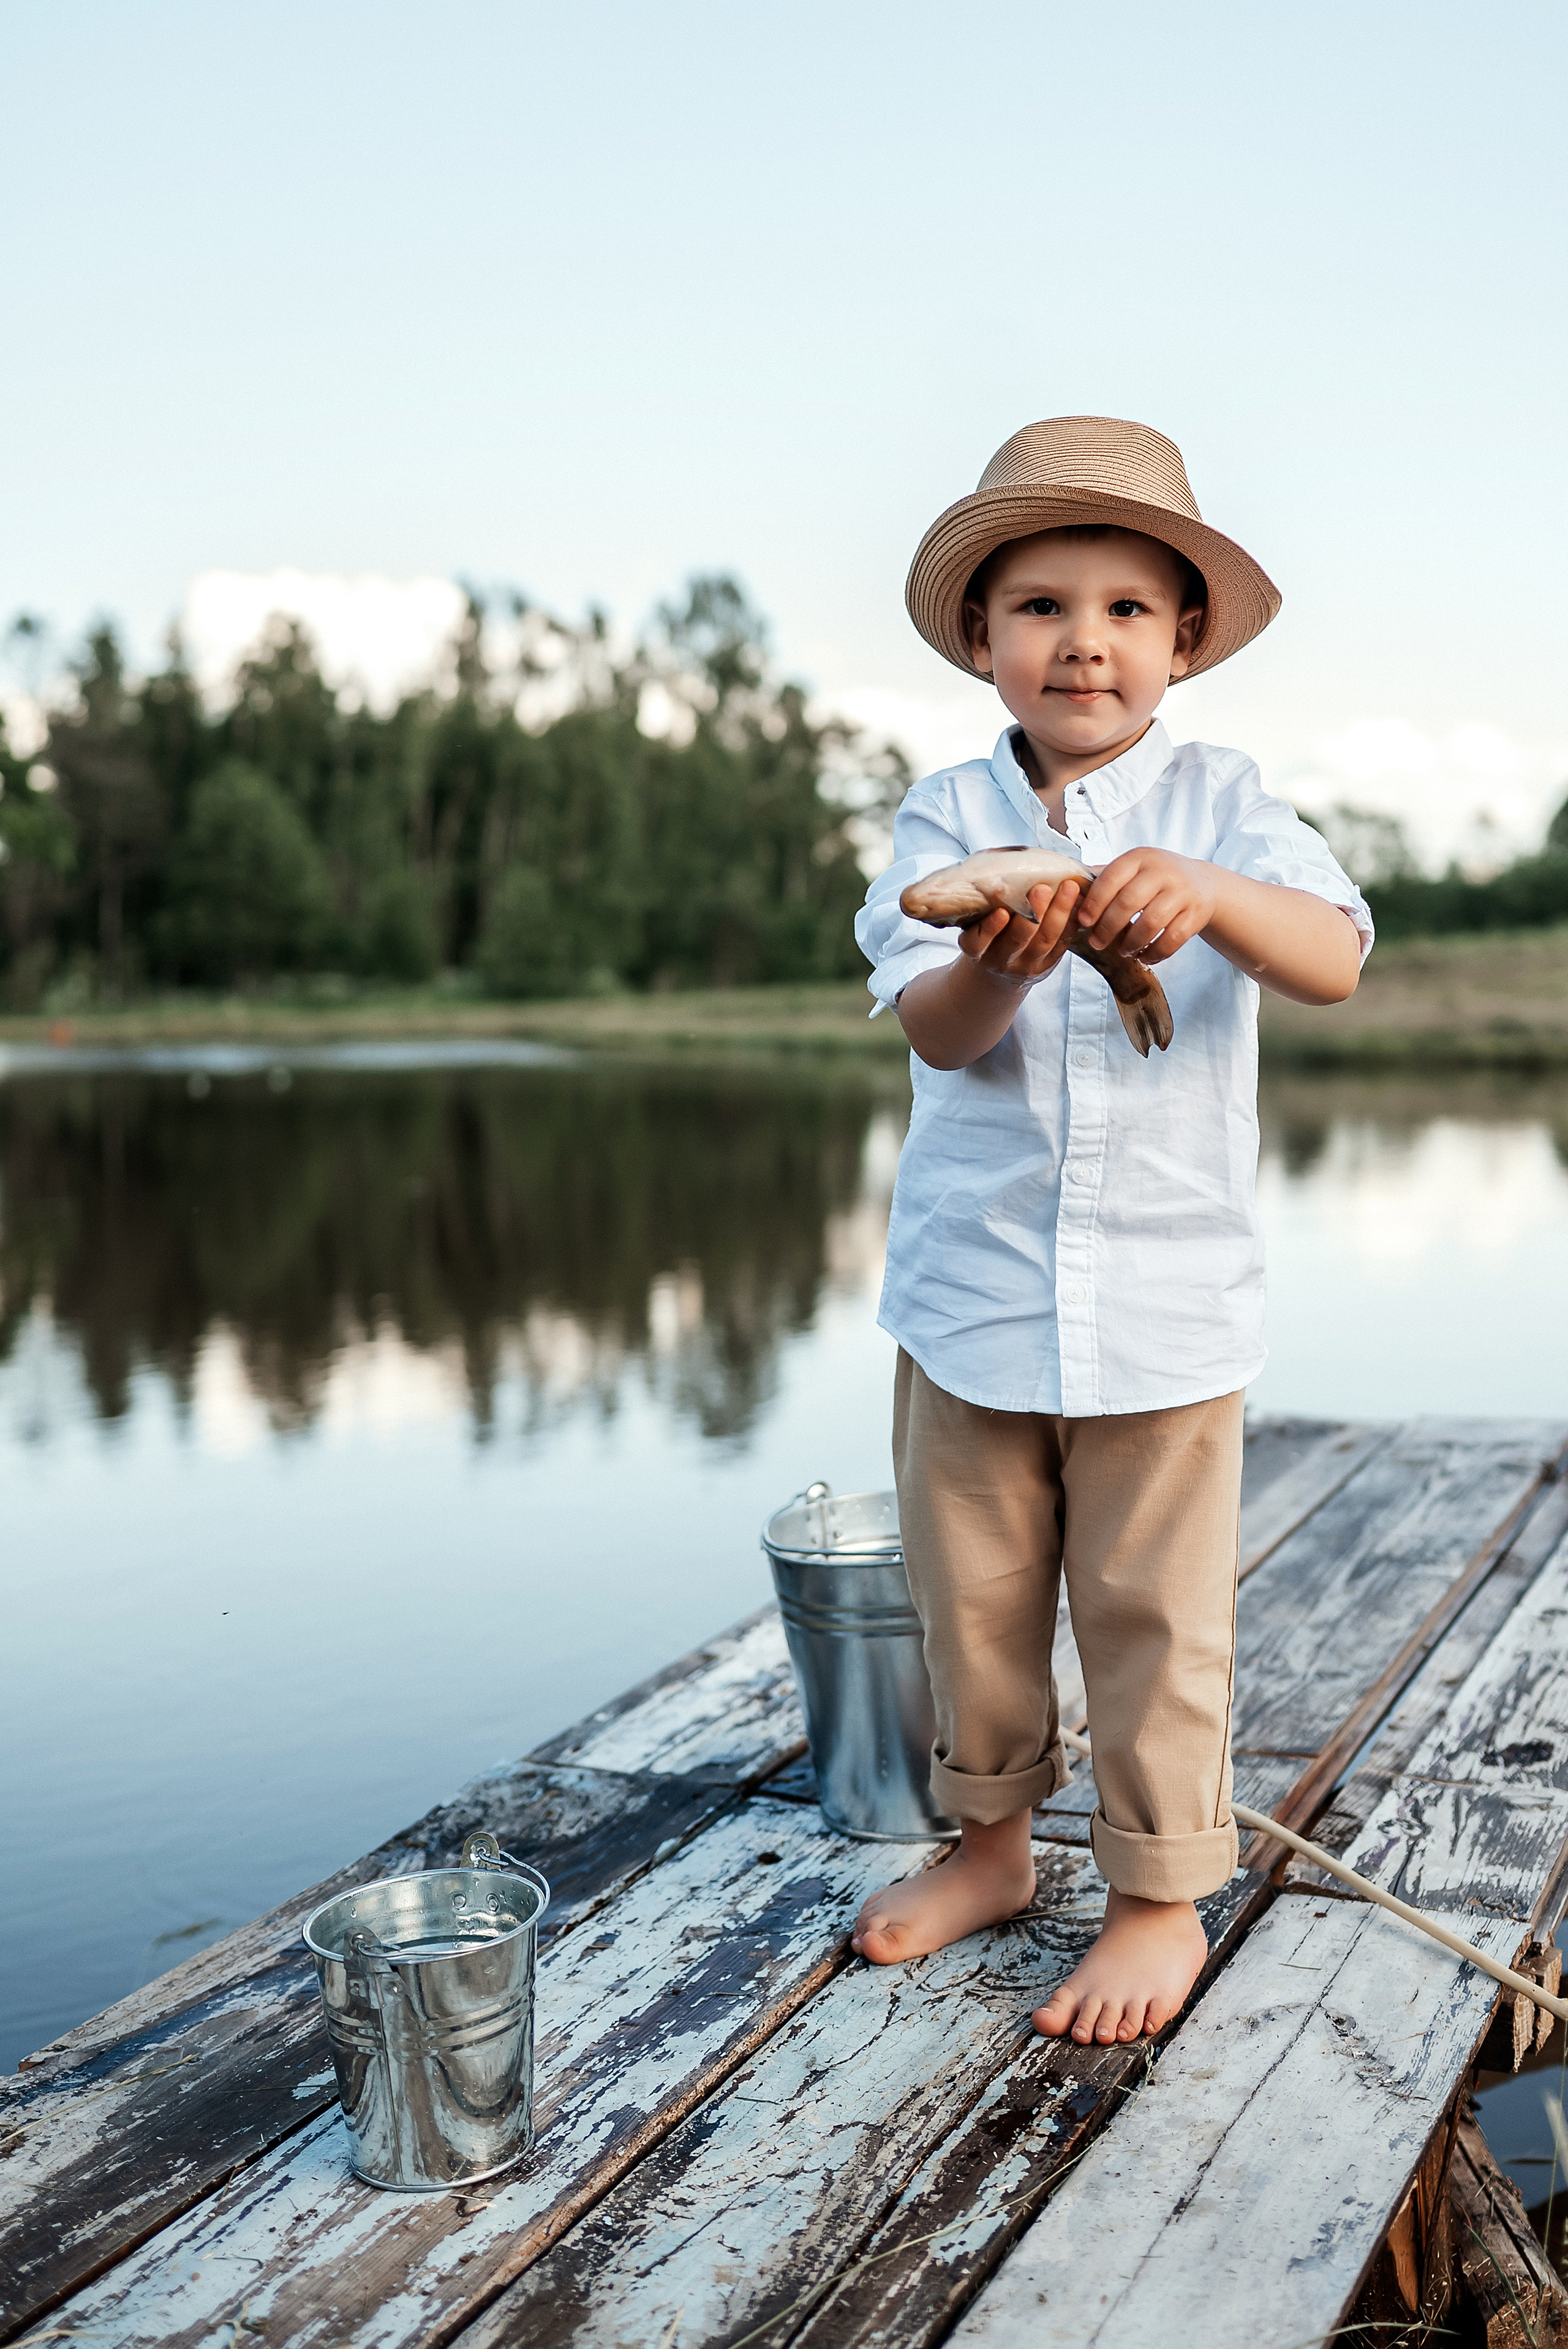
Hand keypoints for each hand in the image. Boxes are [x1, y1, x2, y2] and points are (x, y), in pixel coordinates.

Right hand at [957, 878, 1084, 985]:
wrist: (999, 967)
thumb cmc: (988, 932)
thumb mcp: (977, 920)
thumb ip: (985, 900)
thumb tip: (1000, 863)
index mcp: (976, 950)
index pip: (978, 942)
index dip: (990, 928)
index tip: (1001, 911)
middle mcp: (1000, 960)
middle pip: (1018, 939)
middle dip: (1033, 913)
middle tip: (1042, 888)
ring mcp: (1025, 966)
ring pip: (1044, 941)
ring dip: (1059, 913)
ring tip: (1069, 888)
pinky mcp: (1046, 966)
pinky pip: (1061, 945)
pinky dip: (1071, 922)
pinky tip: (1078, 902)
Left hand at [1074, 849, 1217, 965]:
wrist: (1203, 883)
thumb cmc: (1157, 879)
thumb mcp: (1133, 869)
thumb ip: (1104, 877)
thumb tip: (1066, 886)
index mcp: (1140, 858)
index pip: (1111, 878)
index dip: (1094, 902)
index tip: (1084, 920)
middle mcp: (1162, 871)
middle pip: (1128, 902)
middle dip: (1108, 927)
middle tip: (1097, 942)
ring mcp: (1182, 891)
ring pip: (1151, 923)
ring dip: (1132, 942)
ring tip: (1123, 950)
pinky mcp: (1196, 912)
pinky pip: (1173, 939)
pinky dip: (1156, 952)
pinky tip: (1145, 956)